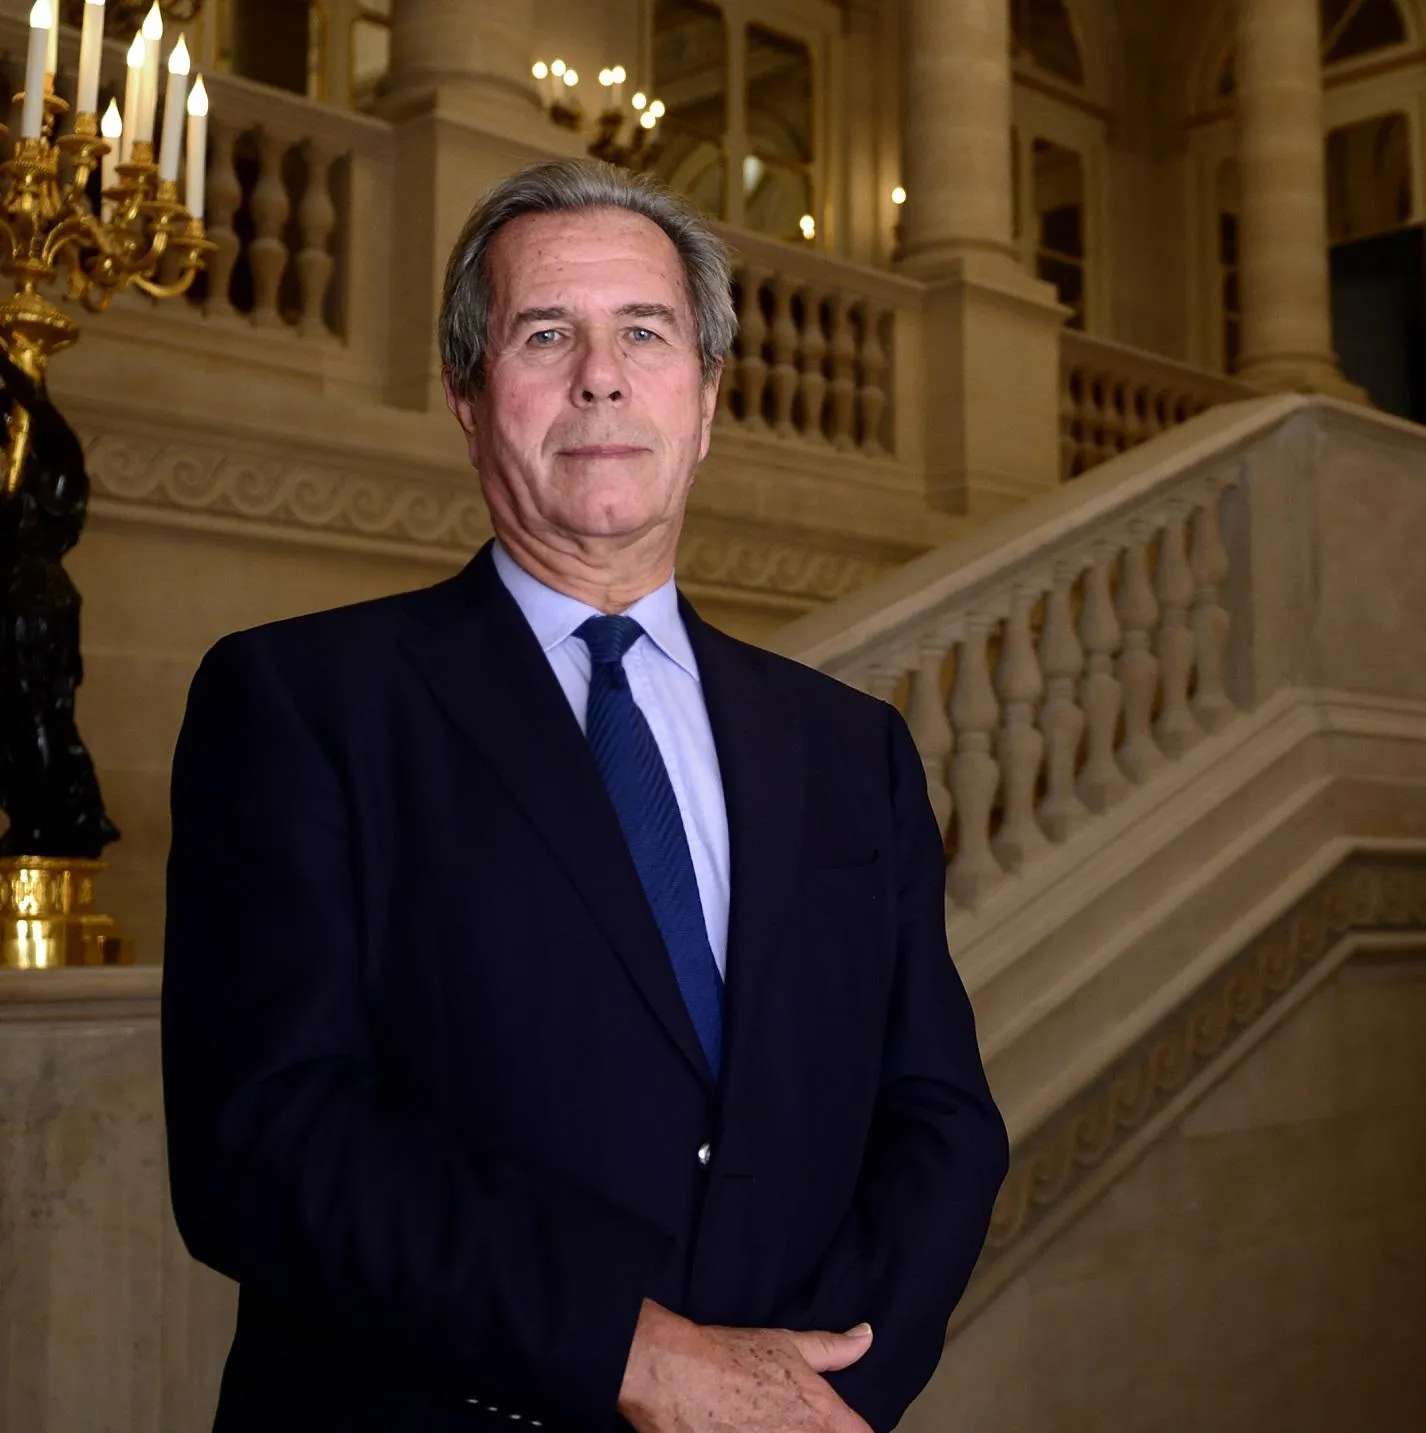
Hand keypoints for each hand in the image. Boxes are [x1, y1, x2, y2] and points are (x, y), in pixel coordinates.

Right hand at [618, 1298, 873, 1432]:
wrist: (678, 1377)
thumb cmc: (732, 1356)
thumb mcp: (788, 1344)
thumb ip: (834, 1348)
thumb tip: (866, 1336)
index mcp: (823, 1416)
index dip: (858, 1431)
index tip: (848, 1428)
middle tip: (795, 1424)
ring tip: (766, 1425)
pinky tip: (745, 1431)